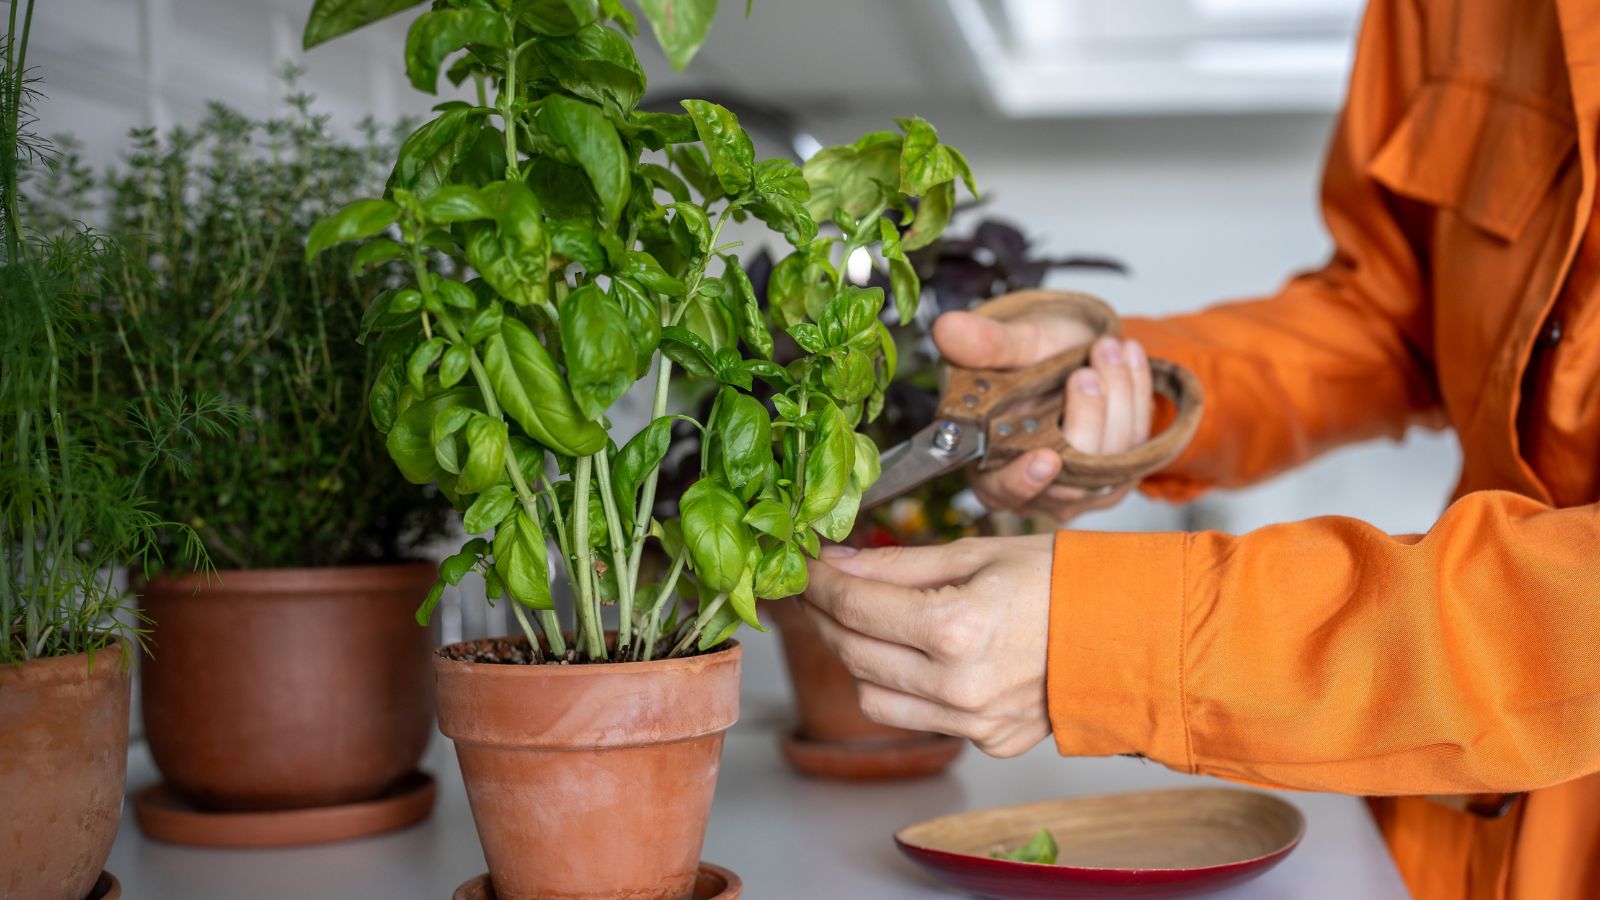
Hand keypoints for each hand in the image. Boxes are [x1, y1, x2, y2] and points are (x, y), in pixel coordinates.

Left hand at [802, 534, 1053, 757]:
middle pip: (852, 654)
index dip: (818, 582)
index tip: (804, 565)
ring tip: (863, 622)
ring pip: (873, 698)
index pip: (854, 605)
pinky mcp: (989, 743)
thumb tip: (837, 563)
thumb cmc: (1064, 580)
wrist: (1135, 630)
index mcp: (956, 628)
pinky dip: (903, 689)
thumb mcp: (976, 553)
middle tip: (820, 589)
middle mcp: (959, 685)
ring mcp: (974, 722)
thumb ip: (898, 564)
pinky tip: (913, 656)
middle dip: (825, 617)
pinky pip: (919, 720)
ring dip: (855, 658)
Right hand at [932, 310, 1153, 521]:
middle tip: (1087, 369)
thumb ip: (983, 344)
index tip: (1046, 458)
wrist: (1071, 351)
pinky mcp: (1121, 473)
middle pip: (1070, 474)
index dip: (1023, 481)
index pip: (1004, 490)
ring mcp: (1083, 487)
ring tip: (1109, 348)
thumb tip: (947, 329)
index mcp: (992, 466)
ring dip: (1117, 396)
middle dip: (1087, 415)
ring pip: (1112, 457)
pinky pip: (1141, 443)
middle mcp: (1039, 489)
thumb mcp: (1008, 344)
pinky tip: (1128, 358)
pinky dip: (1137, 394)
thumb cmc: (1031, 356)